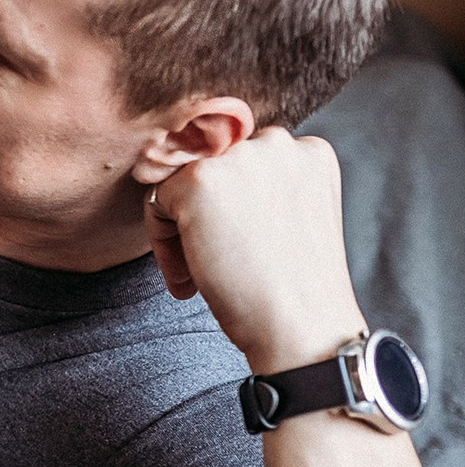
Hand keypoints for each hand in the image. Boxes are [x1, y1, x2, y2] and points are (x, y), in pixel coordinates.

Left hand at [145, 128, 365, 375]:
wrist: (301, 324)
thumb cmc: (294, 286)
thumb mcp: (290, 218)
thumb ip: (259, 188)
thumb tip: (191, 178)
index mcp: (308, 152)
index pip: (242, 166)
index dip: (231, 211)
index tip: (237, 250)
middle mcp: (278, 142)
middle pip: (210, 169)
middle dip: (204, 216)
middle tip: (216, 265)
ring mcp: (239, 156)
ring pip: (180, 183)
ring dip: (181, 228)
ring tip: (199, 275)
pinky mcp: (201, 178)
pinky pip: (156, 202)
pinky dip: (162, 241)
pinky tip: (189, 277)